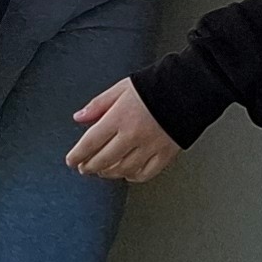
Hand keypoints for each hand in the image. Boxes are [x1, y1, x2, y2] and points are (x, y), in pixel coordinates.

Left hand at [66, 78, 182, 182]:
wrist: (190, 88)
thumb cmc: (156, 85)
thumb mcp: (121, 88)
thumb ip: (98, 105)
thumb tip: (79, 117)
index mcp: (119, 117)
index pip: (90, 143)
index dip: (77, 155)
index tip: (71, 161)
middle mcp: (133, 135)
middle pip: (103, 160)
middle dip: (89, 166)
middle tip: (84, 167)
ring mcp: (150, 147)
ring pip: (122, 170)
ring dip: (108, 173)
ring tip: (102, 171)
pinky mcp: (166, 154)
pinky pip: (145, 173)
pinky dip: (133, 176)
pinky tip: (127, 173)